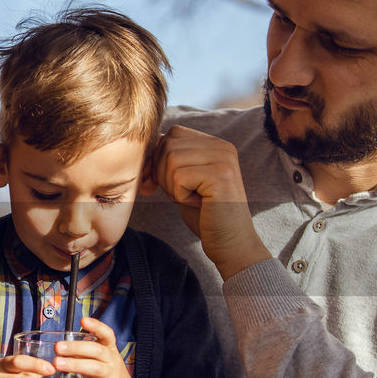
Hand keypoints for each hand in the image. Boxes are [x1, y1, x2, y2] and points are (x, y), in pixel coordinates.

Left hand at [53, 317, 149, 377]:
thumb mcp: (100, 362)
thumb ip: (84, 354)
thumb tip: (60, 346)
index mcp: (109, 350)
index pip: (107, 334)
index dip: (97, 326)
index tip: (83, 320)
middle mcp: (112, 360)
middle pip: (96, 350)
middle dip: (76, 347)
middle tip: (58, 347)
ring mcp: (113, 376)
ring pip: (95, 368)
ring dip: (76, 365)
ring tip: (58, 364)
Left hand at [151, 125, 270, 279]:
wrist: (230, 243)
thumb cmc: (204, 214)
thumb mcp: (183, 180)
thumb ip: (170, 159)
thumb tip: (146, 144)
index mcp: (215, 143)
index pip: (172, 134)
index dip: (159, 160)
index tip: (165, 184)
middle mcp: (222, 146)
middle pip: (168, 145)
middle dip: (163, 174)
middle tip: (182, 194)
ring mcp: (224, 159)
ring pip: (171, 160)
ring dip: (172, 186)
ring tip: (192, 198)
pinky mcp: (221, 175)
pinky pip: (179, 177)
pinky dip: (180, 196)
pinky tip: (198, 203)